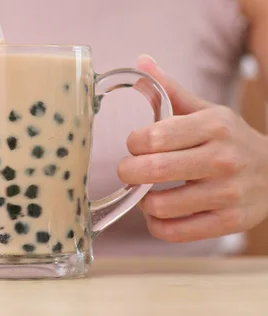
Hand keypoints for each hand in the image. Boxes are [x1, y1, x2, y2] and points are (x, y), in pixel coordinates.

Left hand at [118, 55, 267, 242]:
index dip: (133, 143)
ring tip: (147, 192)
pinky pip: (174, 232)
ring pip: (159, 206)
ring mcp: (228, 194)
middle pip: (151, 171)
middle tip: (129, 170)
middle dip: (128, 171)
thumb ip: (170, 91)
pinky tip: (160, 213)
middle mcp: (223, 159)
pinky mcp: (229, 222)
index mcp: (213, 126)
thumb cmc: (228, 139)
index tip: (136, 145)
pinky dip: (156, 225)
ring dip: (143, 201)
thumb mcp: (206, 111)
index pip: (152, 137)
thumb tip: (140, 62)